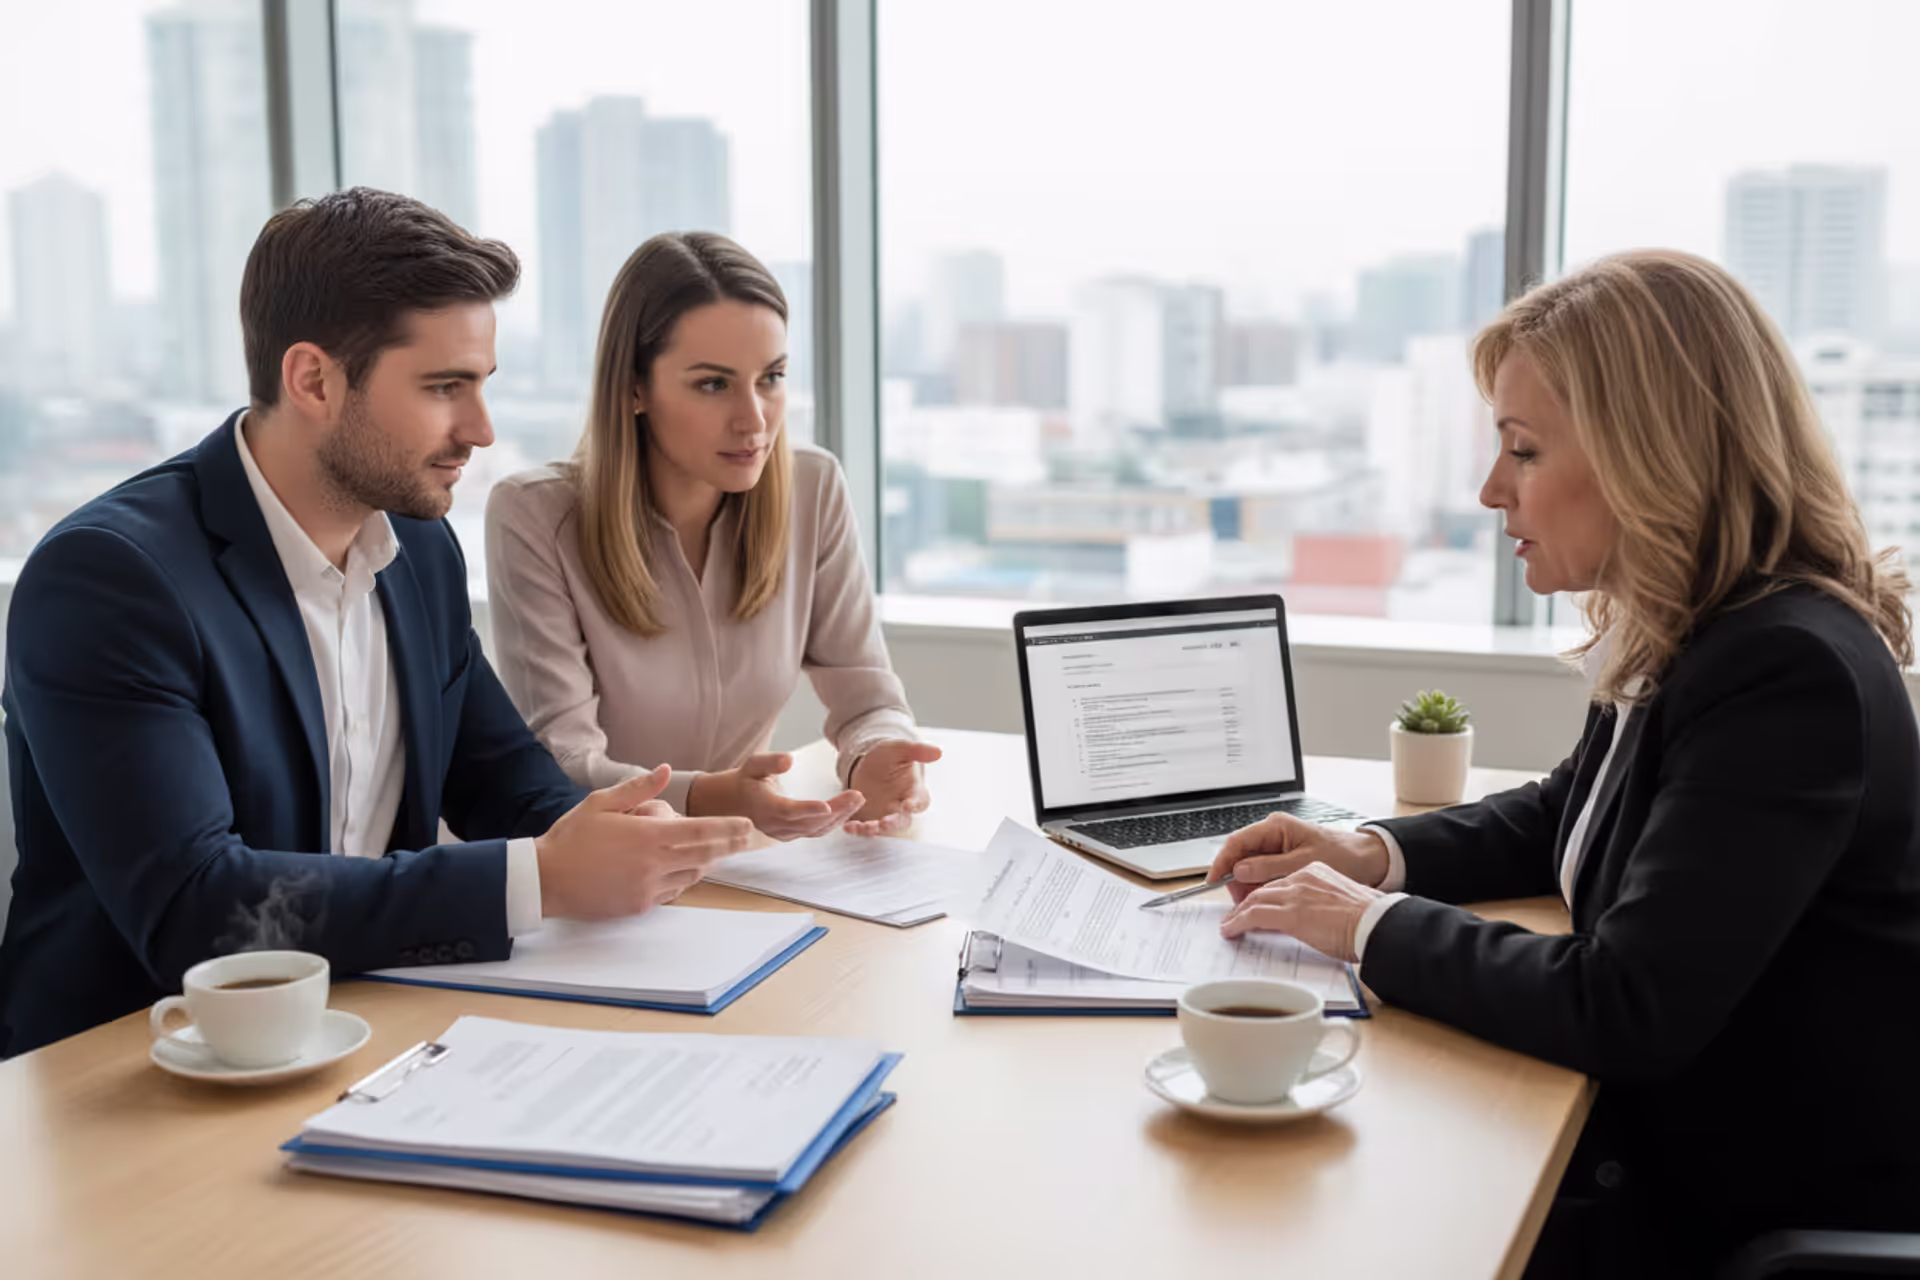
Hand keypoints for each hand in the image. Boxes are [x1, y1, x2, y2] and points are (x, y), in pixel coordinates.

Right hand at [535, 765, 754, 918]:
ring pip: (690, 875)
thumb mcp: (602, 802)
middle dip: (727, 845)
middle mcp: (653, 864)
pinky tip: (676, 869)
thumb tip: (665, 770)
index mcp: (647, 835)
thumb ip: (638, 789)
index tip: (746, 826)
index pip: (700, 831)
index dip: (727, 829)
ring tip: (708, 850)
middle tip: (745, 838)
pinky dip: (679, 879)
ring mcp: (647, 888)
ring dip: (701, 862)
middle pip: (703, 854)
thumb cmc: (571, 837)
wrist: (545, 879)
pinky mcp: (639, 906)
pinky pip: (671, 892)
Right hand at [687, 753, 864, 840]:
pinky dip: (832, 824)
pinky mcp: (790, 836)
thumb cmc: (745, 780)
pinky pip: (814, 833)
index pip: (789, 811)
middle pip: (809, 822)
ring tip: (858, 801)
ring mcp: (783, 834)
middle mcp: (775, 825)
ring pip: (815, 830)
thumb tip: (789, 760)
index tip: (827, 805)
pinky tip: (847, 812)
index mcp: (764, 808)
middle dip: (836, 810)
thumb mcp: (752, 765)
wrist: (732, 804)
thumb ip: (770, 762)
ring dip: (839, 817)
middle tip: (858, 796)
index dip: (808, 810)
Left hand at [845, 740, 942, 834]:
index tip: (907, 805)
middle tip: (883, 823)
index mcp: (915, 791)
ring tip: (862, 827)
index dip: (915, 804)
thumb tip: (938, 752)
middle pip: (902, 821)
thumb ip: (918, 751)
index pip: (920, 801)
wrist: (869, 763)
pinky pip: (864, 827)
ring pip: (883, 828)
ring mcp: (886, 815)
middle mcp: (902, 807)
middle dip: (893, 824)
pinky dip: (857, 829)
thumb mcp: (900, 748)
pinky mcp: (869, 818)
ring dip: (874, 829)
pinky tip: (848, 827)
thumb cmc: (890, 755)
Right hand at [1208, 813, 1390, 904]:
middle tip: (1236, 902)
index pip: (1236, 842)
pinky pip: (1264, 874)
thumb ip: (1267, 867)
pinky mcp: (1286, 860)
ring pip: (1251, 868)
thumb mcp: (1302, 864)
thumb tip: (1238, 872)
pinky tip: (1265, 902)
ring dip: (1248, 887)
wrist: (1370, 861)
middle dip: (1235, 880)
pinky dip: (1261, 888)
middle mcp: (1274, 834)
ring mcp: (1279, 847)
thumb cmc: (1342, 856)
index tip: (1212, 881)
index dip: (1221, 862)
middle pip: (1241, 856)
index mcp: (1276, 827)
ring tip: (1251, 906)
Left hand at [1218, 861, 1383, 961]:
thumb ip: (1323, 905)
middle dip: (1246, 901)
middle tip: (1235, 915)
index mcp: (1317, 872)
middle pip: (1264, 888)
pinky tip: (1230, 931)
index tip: (1258, 904)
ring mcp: (1295, 895)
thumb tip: (1317, 920)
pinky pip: (1253, 916)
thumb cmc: (1370, 920)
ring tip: (1229, 924)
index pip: (1282, 882)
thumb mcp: (1343, 903)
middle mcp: (1303, 877)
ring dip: (1238, 913)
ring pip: (1255, 900)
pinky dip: (1237, 923)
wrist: (1379, 923)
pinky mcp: (1290, 914)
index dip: (1265, 894)